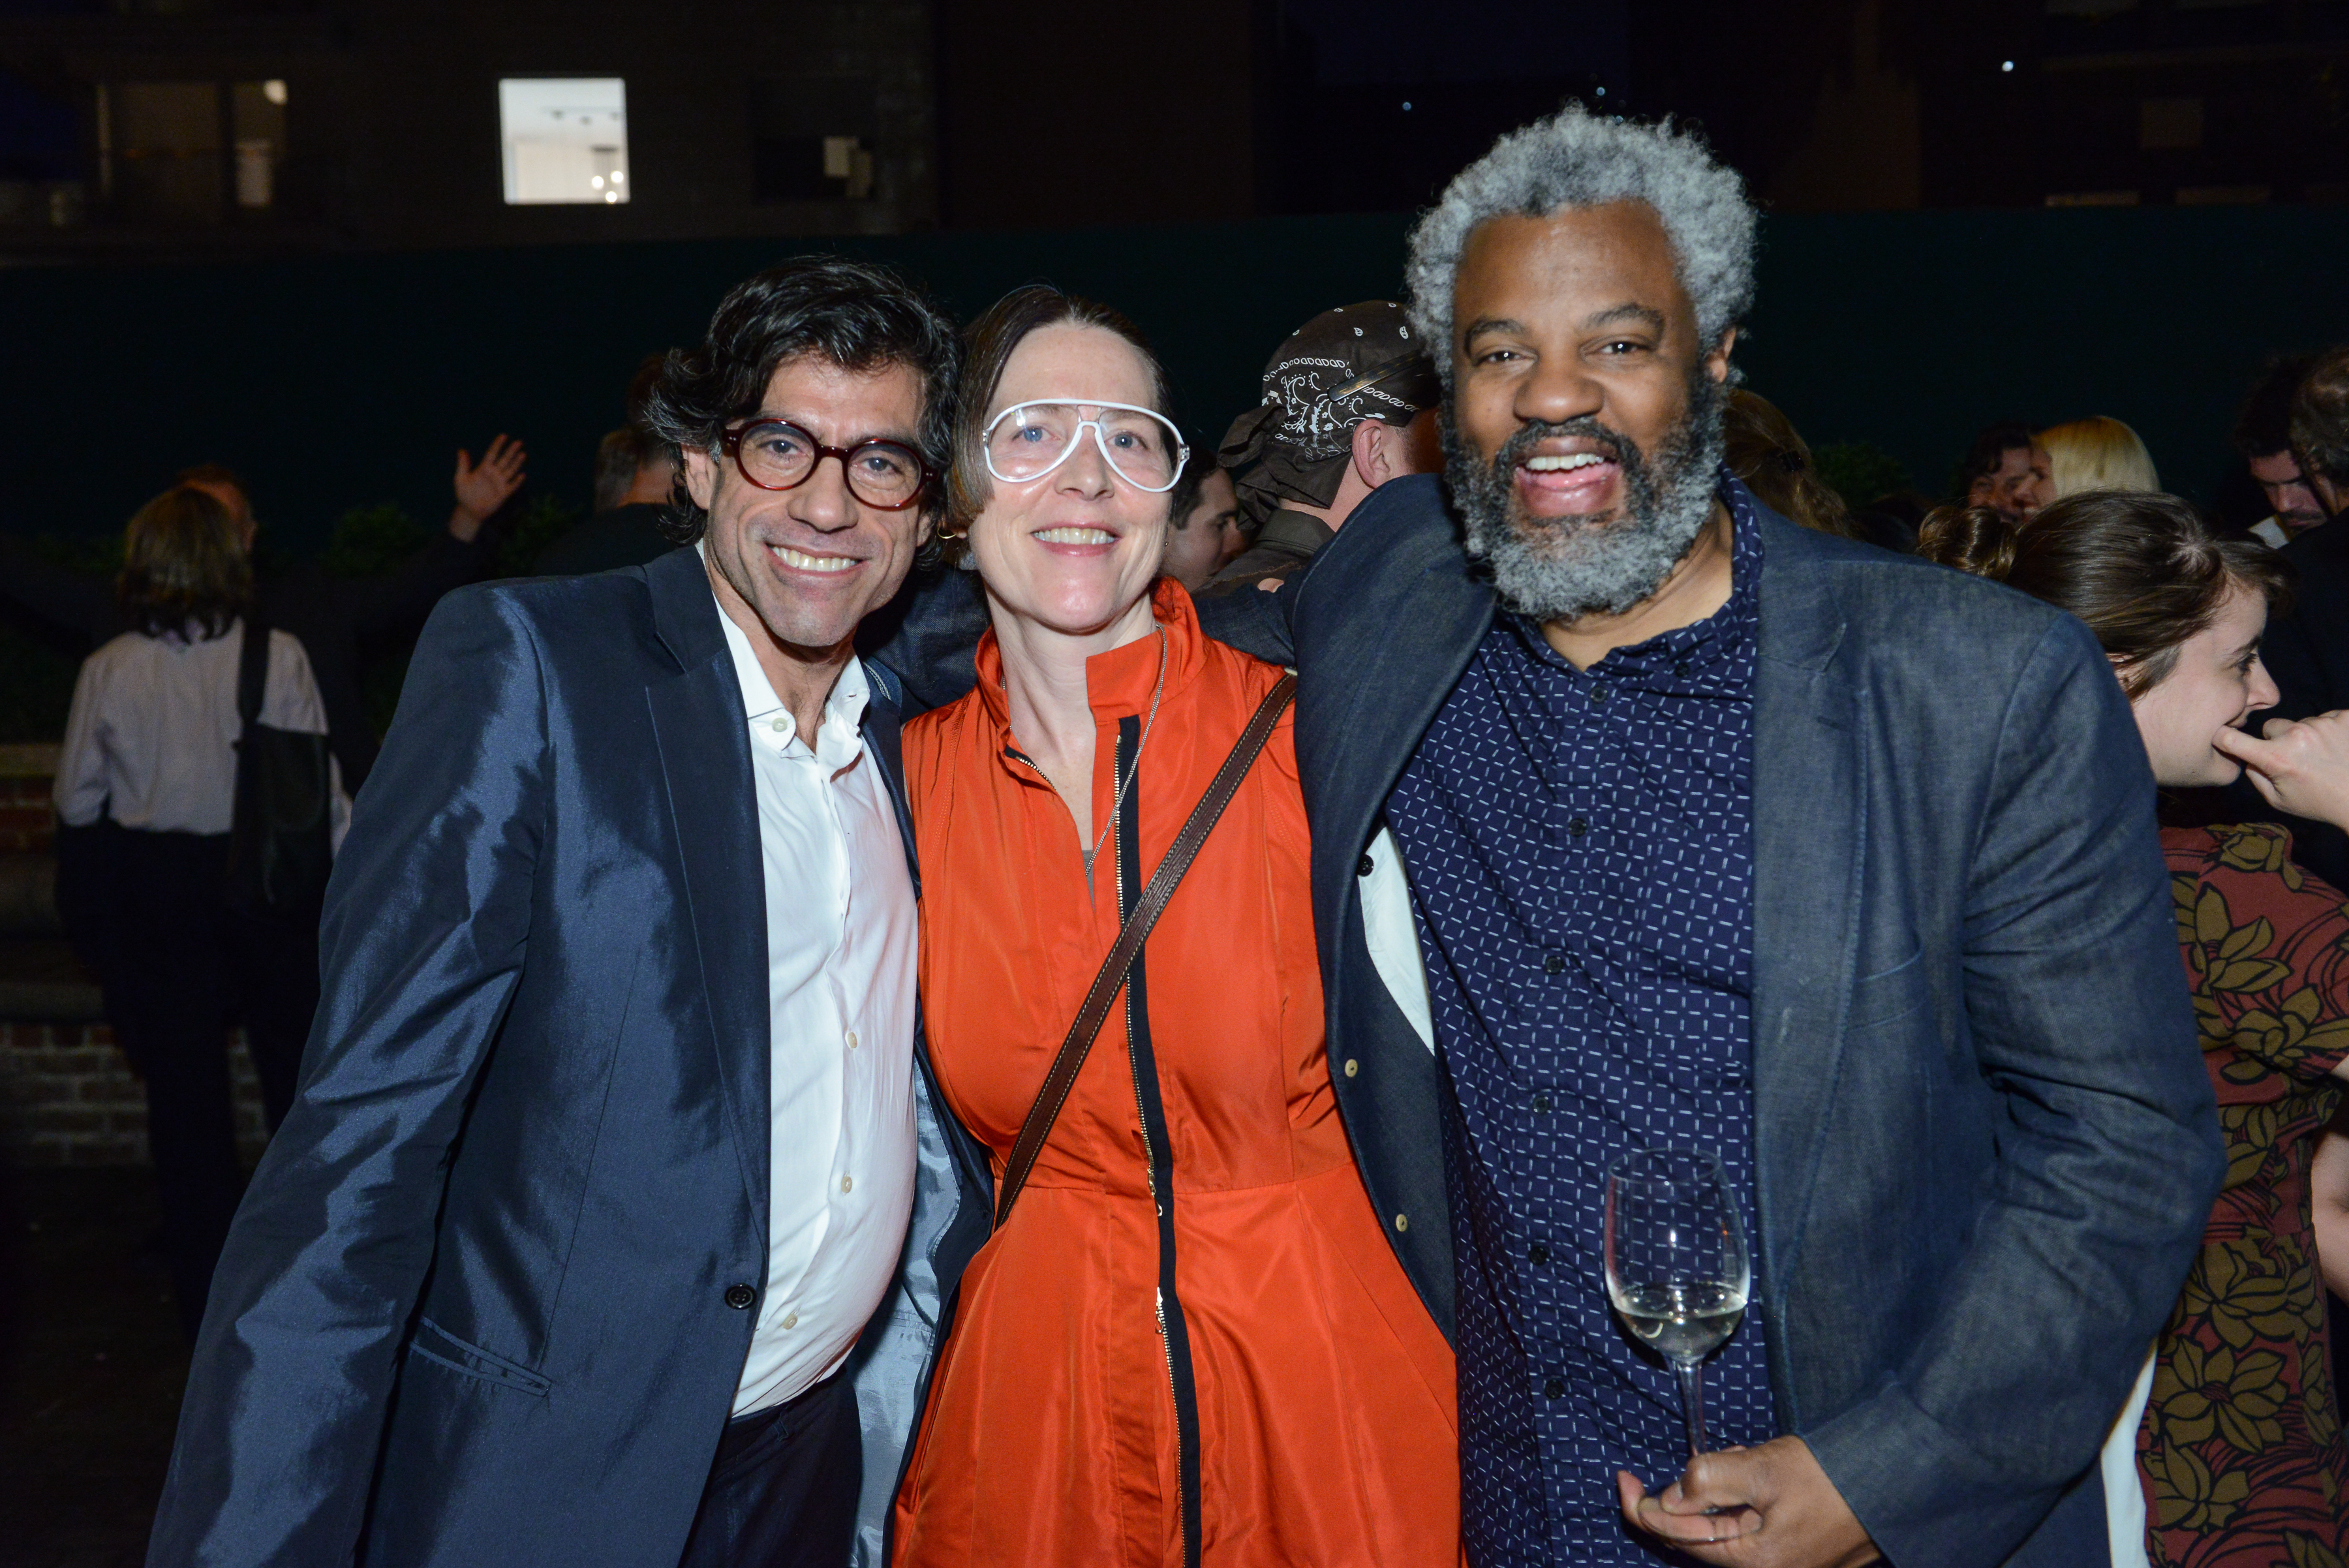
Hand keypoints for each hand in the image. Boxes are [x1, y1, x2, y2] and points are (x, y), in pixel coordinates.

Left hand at [451, 434, 526, 540]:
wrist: (470, 510)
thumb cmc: (464, 494)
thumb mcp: (460, 478)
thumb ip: (463, 464)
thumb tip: (461, 450)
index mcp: (484, 468)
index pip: (492, 453)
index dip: (498, 445)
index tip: (503, 436)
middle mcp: (494, 473)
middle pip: (505, 459)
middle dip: (511, 451)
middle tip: (518, 442)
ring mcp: (500, 483)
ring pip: (510, 470)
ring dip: (517, 463)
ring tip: (523, 454)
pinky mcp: (504, 493)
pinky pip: (512, 486)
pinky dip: (517, 481)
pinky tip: (522, 475)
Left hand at [1617, 1437, 1879, 1566]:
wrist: (1897, 1478)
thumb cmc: (1833, 1476)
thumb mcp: (1761, 1468)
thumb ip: (1708, 1480)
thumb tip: (1669, 1496)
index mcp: (1753, 1561)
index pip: (1677, 1537)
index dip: (1640, 1507)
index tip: (1621, 1478)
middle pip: (1697, 1538)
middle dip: (1681, 1498)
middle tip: (1678, 1466)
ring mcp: (1783, 1562)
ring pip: (1722, 1530)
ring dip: (1713, 1494)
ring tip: (1735, 1460)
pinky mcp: (1795, 1549)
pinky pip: (1748, 1528)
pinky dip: (1737, 1500)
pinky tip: (1749, 1471)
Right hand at [2213, 711, 2348, 831]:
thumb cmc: (2319, 803)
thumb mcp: (2278, 800)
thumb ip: (2256, 776)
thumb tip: (2247, 757)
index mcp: (2276, 758)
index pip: (2232, 739)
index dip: (2221, 736)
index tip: (2217, 733)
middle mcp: (2297, 735)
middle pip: (2272, 726)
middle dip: (2278, 739)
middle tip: (2296, 758)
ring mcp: (2323, 724)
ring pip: (2302, 722)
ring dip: (2307, 736)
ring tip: (2323, 755)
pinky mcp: (2345, 718)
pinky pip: (2327, 717)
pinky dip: (2330, 729)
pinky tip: (2338, 747)